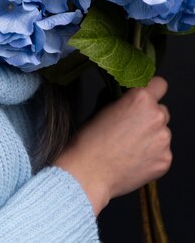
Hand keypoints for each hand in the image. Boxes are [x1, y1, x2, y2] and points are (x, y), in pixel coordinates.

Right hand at [54, 76, 171, 215]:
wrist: (89, 172)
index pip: (160, 84)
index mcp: (140, 98)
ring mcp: (163, 140)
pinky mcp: (165, 160)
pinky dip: (152, 154)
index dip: (151, 90)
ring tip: (130, 146)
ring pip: (163, 132)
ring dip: (152, 136)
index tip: (145, 98)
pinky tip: (134, 159)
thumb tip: (127, 97)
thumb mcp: (102, 107)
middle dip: (149, 116)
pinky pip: (163, 151)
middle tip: (131, 127)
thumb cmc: (90, 139)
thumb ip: (122, 99)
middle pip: (162, 111)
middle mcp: (157, 116)